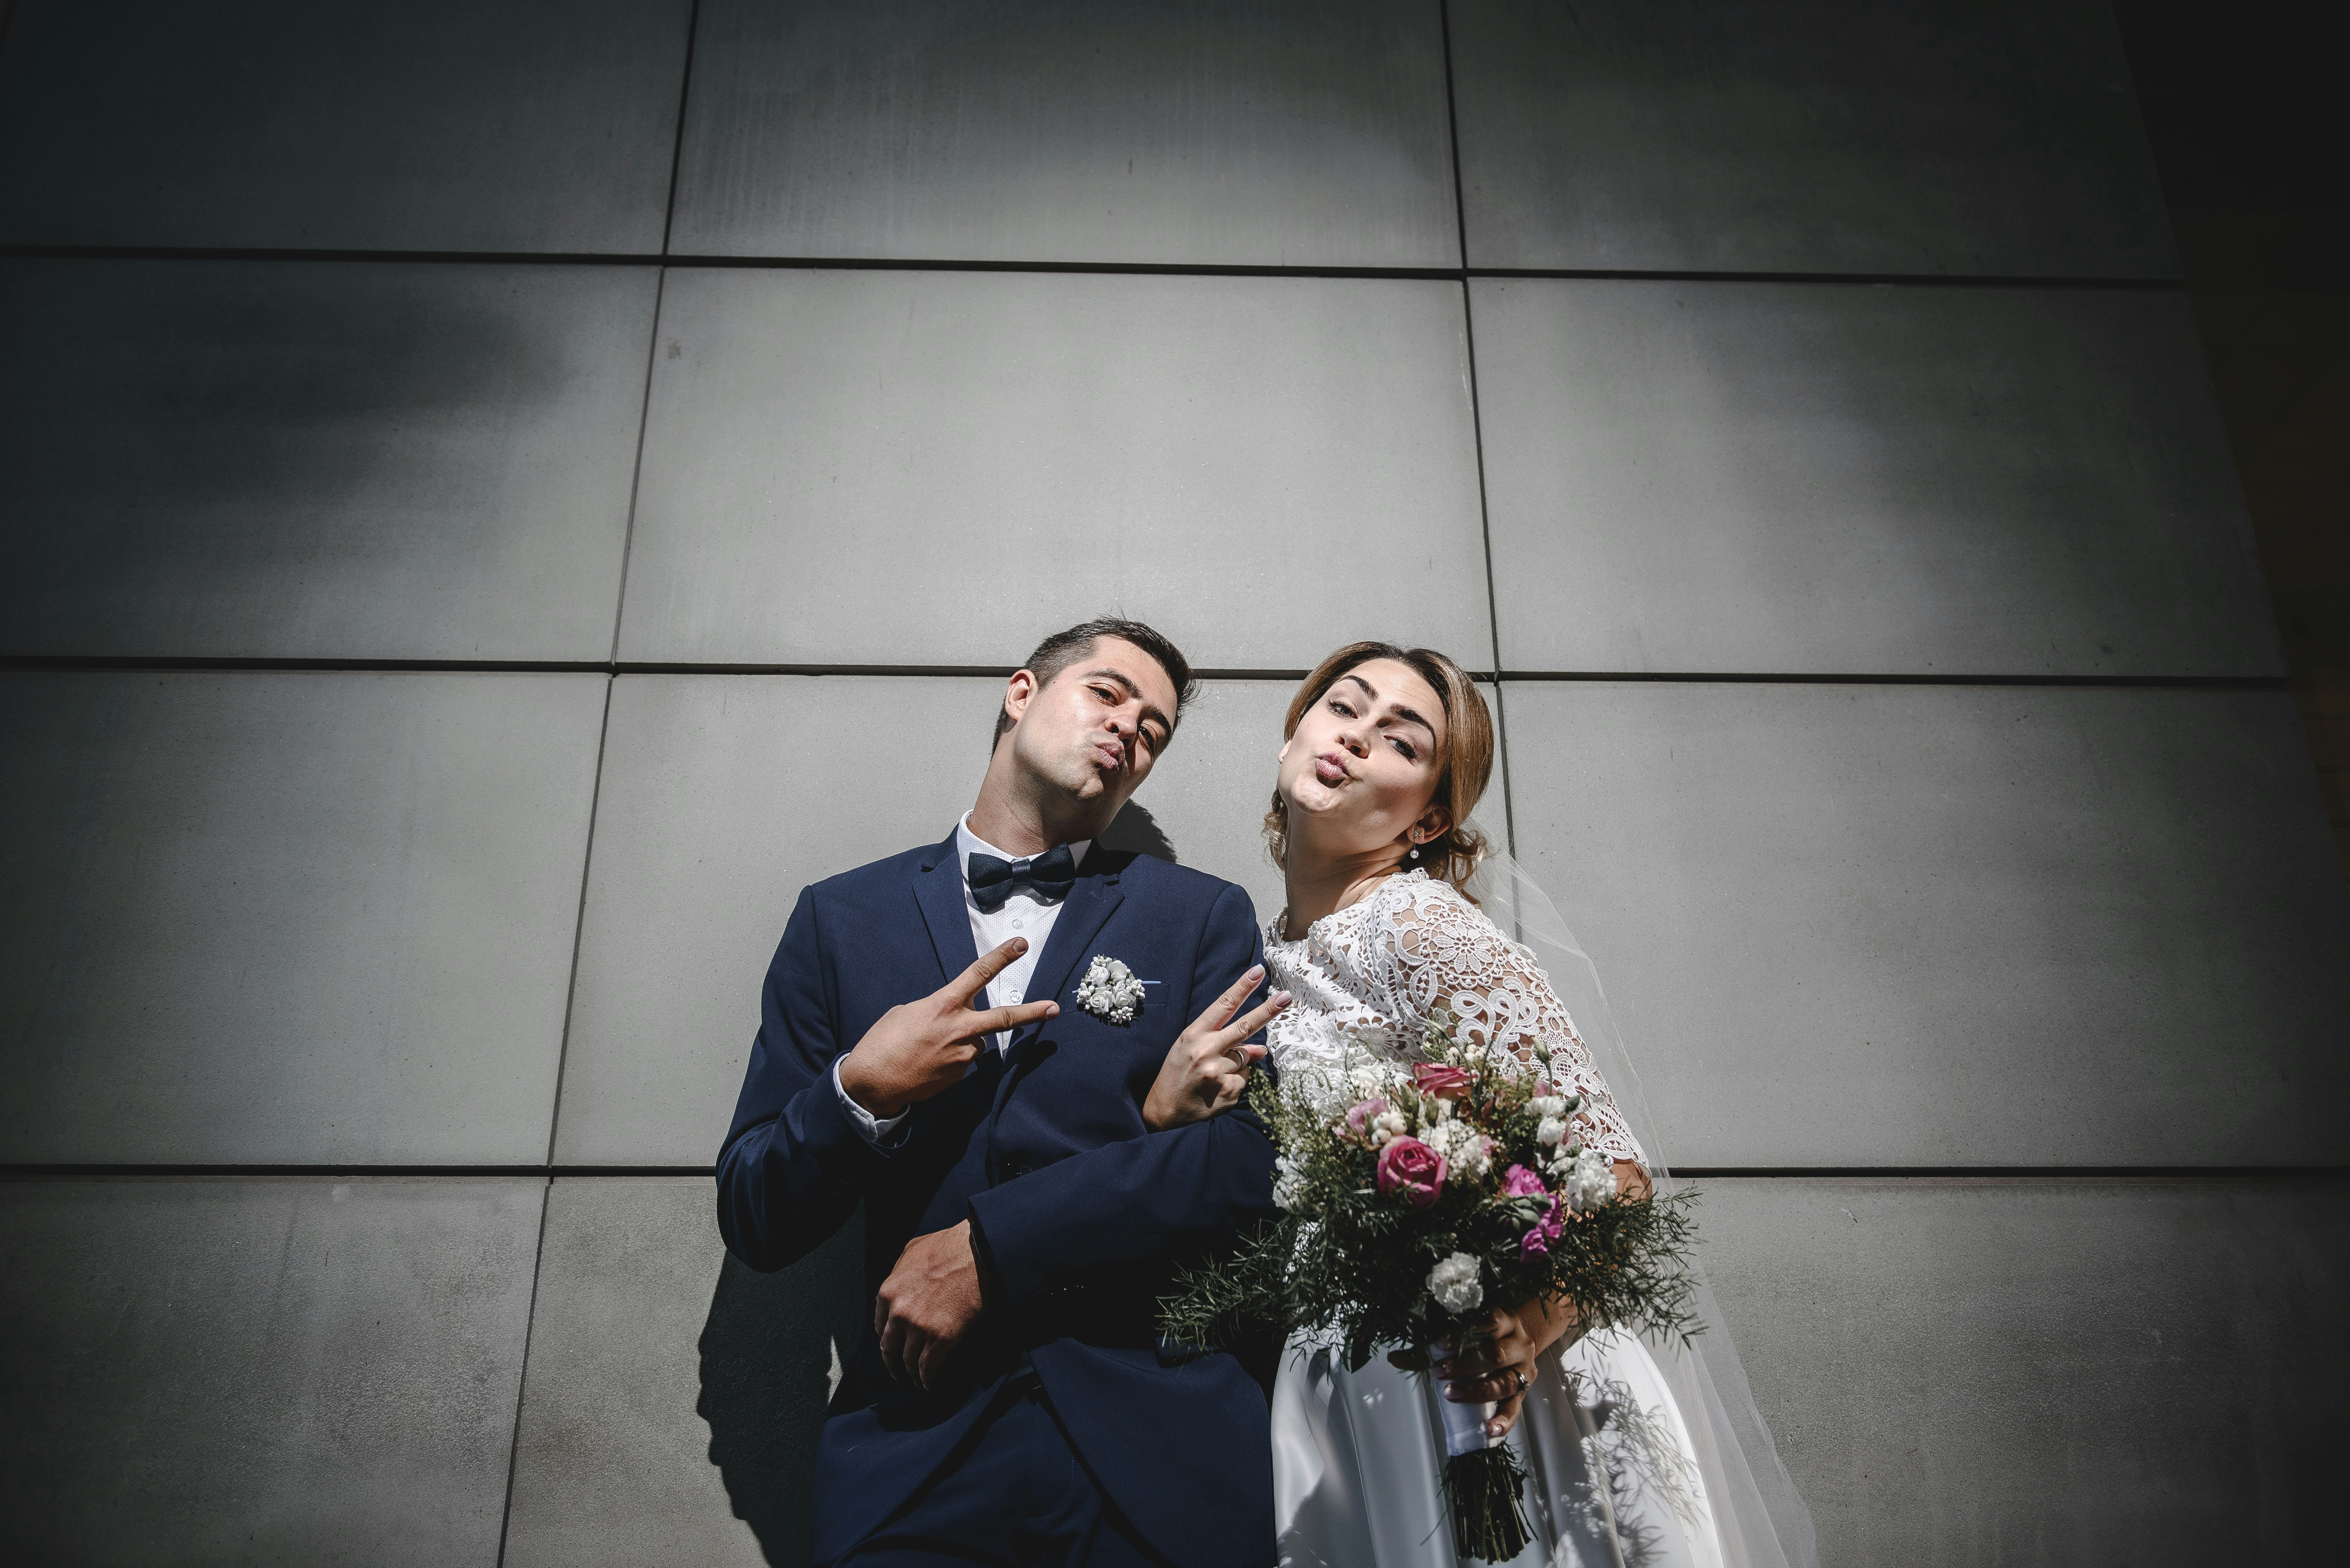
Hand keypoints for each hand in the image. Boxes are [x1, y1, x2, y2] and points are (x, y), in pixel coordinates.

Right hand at [839, 939, 1061, 1116]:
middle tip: (1054, 1007)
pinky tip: (928, 1063)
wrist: (873, 1083)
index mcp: (944, 1005)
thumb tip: (953, 1020)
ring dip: (962, 1040)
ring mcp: (963, 1054)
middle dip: (1033, 1012)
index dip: (1002, 957)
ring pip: (975, 1041)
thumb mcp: (907, 1012)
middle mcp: (960, 1028)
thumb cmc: (883, 1042)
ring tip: (930, 1048)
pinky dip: (951, 1058)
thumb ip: (938, 1010)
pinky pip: (963, 1060)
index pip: (979, 973)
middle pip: (1004, 1017)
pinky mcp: (960, 1075)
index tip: (1021, 944)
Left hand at [874, 1219, 986, 1388]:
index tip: (891, 1346)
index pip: (879, 1325)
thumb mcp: (911, 1252)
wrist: (976, 1253)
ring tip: (916, 1381)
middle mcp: (899, 1313)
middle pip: (890, 1347)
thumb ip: (898, 1273)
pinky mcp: (941, 1338)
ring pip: (909, 1360)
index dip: (886, 1338)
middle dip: (892, 1362)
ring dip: (911, 1374)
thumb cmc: (947, 1246)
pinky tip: (929, 1383)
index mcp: (888, 1292)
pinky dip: (928, 1379)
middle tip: (897, 1371)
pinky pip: (929, 1366)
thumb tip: (899, 1286)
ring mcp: (919, 1328)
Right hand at [1141, 965, 1292, 1129]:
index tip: (1258, 972)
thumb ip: (1221, 1041)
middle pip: (1245, 1026)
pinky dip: (1236, 1082)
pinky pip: (1244, 1080)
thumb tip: (1261, 1047)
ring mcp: (1218, 1072)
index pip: (1223, 1005)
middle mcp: (1206, 1050)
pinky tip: (1217, 1089)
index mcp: (1193, 1035)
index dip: (1242, 986)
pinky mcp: (1228, 1091)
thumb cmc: (1176, 1074)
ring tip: (1212, 1075)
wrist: (1163, 1111)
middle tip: (1287, 997)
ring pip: (1246, 1058)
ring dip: (1238, 1064)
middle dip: (1268, 1010)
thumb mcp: (1189, 1049)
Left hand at [1394, 1296, 1581, 1440]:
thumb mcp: (1465, 1332)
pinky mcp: (1524, 1393)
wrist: (1519, 1337)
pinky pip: (1516, 1409)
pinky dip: (1503, 1421)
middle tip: (1439, 1372)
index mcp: (1504, 1321)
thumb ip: (1429, 1346)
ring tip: (1453, 1395)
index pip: (1487, 1323)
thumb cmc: (1485, 1335)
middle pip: (1495, 1354)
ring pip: (1506, 1382)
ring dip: (1477, 1391)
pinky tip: (1489, 1429)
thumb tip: (1394, 1358)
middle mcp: (1518, 1344)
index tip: (1439, 1344)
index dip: (1463, 1335)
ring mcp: (1524, 1369)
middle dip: (1466, 1365)